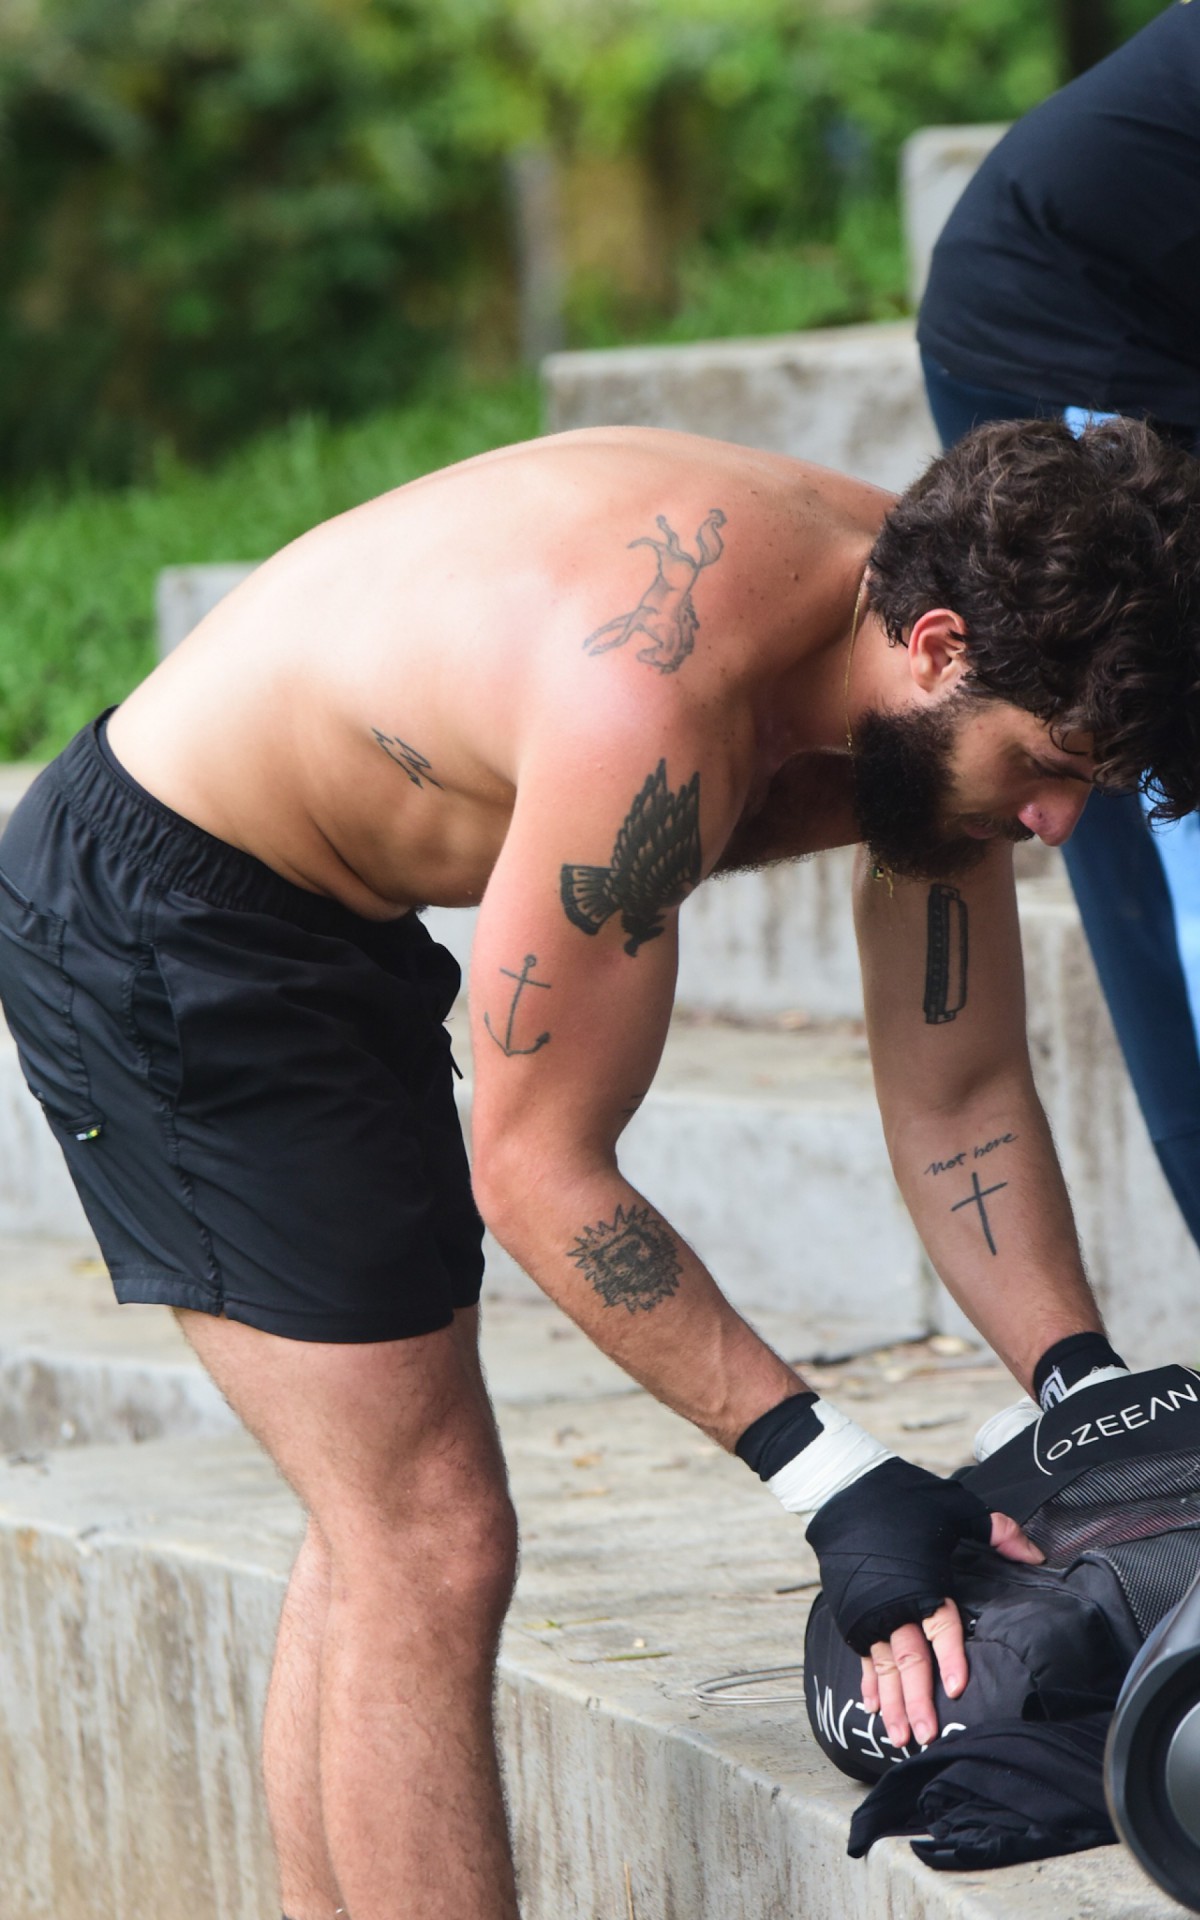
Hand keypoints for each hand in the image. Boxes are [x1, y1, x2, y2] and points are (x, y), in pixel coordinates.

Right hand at [859, 1510, 1043, 1748]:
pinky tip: (872, 1706)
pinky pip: (863, 1654)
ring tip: (900, 1736)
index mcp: (922, 1581)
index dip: (950, 1659)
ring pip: (884, 1667)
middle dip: (917, 1701)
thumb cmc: (902, 1497)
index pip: (940, 1628)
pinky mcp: (851, 1613)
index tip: (958, 1690)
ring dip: (892, 1703)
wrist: (844, 1488)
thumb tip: (1036, 1555)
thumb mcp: (956, 1506)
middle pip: (909, 1660)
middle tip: (926, 1736)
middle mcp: (893, 1603)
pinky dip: (868, 1681)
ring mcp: (868, 1612)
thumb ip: (997, 1531)